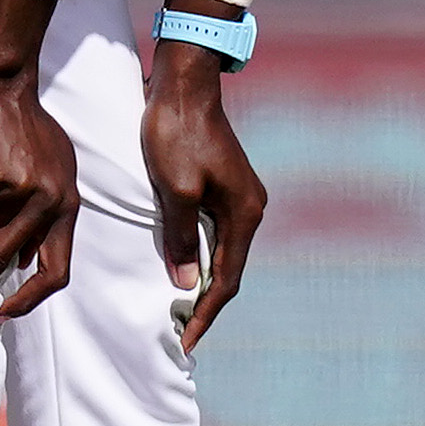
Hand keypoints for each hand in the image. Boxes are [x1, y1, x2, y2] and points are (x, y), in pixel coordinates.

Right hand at [0, 0, 78, 328]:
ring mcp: (13, 186)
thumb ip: (43, 214)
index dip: (30, 300)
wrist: (9, 77)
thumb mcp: (52, 171)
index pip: (56, 270)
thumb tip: (24, 261)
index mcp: (64, 208)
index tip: (1, 316)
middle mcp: (44, 202)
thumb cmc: (27, 123)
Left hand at [143, 0, 267, 353]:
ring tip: (178, 312)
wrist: (183, 85)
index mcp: (244, 213)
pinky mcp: (222, 186)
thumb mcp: (175, 190)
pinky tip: (181, 269)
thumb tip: (186, 284)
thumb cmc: (177, 134)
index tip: (184, 340)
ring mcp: (238, 197)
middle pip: (228, 270)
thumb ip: (180, 239)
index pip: (226, 279)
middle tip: (179, 335)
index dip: (204, 313)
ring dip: (201, 282)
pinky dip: (198, 257)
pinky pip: (212, 234)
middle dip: (205, 304)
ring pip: (220, 253)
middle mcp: (249, 209)